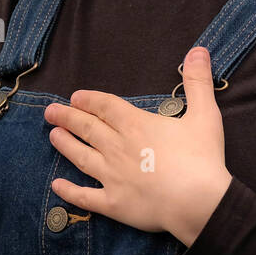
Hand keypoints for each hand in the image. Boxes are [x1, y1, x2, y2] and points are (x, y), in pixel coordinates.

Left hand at [44, 47, 232, 246]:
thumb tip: (198, 50)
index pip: (105, 107)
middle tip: (50, 112)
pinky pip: (85, 197)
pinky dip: (69, 191)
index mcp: (135, 125)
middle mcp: (117, 147)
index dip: (89, 100)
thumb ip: (197, 82)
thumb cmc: (202, 158)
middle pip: (87, 128)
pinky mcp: (113, 204)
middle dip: (67, 118)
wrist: (199, 203)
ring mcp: (112, 177)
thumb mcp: (205, 114)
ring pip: (81, 157)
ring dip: (65, 145)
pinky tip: (56, 185)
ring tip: (52, 136)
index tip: (75, 97)